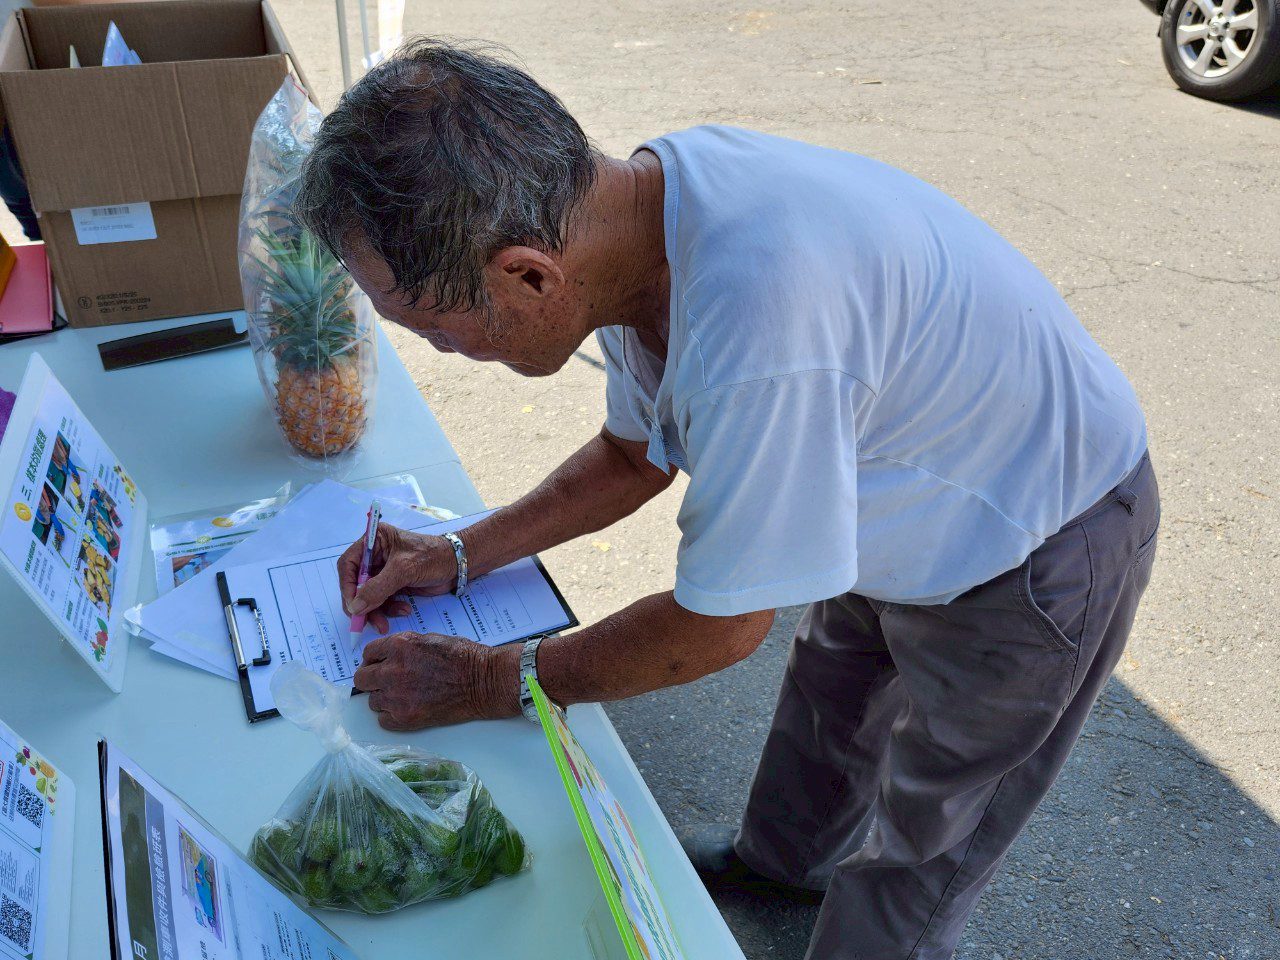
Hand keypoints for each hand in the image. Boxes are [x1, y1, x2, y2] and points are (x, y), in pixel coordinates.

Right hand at [337, 525, 457, 633]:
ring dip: (376, 611)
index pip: (348, 564)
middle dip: (362, 604)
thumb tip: (355, 607)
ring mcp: (384, 571)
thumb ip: (378, 588)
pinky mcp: (394, 584)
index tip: (352, 606)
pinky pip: (382, 601)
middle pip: (356, 584)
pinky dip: (389, 609)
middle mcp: (375, 555)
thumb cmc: (434, 556)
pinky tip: (404, 610)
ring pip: (368, 597)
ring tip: (386, 623)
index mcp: (374, 541)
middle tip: (365, 621)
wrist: (458, 565)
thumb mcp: (404, 570)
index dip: (347, 586)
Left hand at [351, 632, 520, 729]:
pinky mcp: (405, 718)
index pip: (368, 653)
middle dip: (372, 679)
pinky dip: (391, 716)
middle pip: (362, 679)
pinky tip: (406, 708)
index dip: (373, 659)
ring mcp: (397, 697)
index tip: (378, 664)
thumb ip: (403, 647)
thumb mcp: (429, 639)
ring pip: (372, 701)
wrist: (483, 682)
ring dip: (383, 698)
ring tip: (403, 695)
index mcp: (399, 646)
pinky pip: (382, 720)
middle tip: (385, 682)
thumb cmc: (463, 658)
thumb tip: (386, 656)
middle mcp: (392, 671)